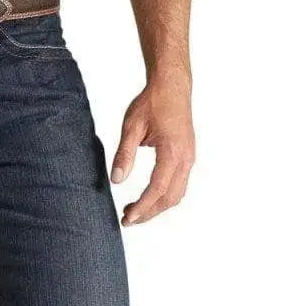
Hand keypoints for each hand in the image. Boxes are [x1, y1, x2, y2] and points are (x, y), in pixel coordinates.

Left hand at [110, 78, 195, 226]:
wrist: (173, 86)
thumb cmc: (152, 102)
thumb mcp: (132, 126)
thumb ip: (124, 153)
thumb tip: (117, 180)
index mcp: (172, 150)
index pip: (157, 188)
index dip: (143, 207)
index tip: (128, 218)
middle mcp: (185, 158)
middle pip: (169, 197)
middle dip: (149, 212)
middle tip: (127, 220)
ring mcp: (189, 158)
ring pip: (177, 194)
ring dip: (157, 207)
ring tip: (134, 211)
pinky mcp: (187, 157)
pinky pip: (179, 185)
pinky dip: (164, 197)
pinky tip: (148, 198)